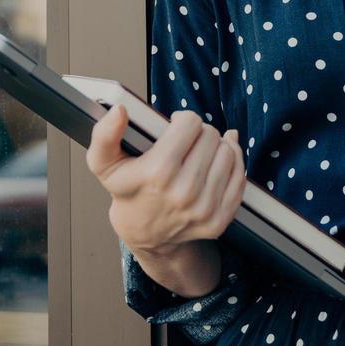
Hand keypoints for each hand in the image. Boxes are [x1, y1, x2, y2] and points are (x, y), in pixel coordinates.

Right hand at [84, 104, 245, 256]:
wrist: (144, 234)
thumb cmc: (127, 192)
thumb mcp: (104, 163)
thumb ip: (105, 134)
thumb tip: (119, 111)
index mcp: (158, 172)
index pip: (191, 122)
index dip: (182, 119)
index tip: (174, 127)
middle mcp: (184, 192)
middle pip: (211, 135)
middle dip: (200, 132)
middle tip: (187, 142)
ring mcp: (204, 208)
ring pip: (229, 152)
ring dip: (218, 146)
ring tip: (202, 151)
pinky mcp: (219, 220)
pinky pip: (239, 177)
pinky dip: (232, 164)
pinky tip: (217, 163)